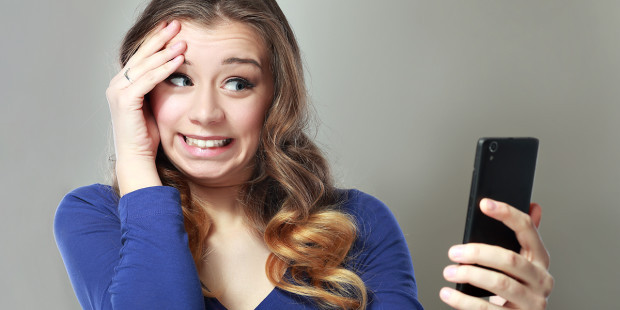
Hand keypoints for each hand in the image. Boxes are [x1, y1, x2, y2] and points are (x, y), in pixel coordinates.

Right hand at [106, 20, 186, 194]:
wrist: (137, 157)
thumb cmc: (148, 135)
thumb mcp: (154, 104)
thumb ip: (158, 86)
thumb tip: (175, 69)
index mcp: (123, 83)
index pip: (141, 55)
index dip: (156, 41)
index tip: (173, 28)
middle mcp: (117, 84)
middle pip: (142, 54)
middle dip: (160, 38)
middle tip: (177, 24)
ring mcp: (118, 91)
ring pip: (145, 65)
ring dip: (166, 51)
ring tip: (183, 40)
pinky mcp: (126, 100)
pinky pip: (148, 79)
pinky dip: (164, 69)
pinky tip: (179, 61)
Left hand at [440, 199, 553, 308]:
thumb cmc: (517, 287)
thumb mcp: (523, 262)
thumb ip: (524, 237)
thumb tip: (533, 206)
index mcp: (541, 260)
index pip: (528, 230)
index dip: (507, 214)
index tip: (484, 204)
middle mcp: (542, 281)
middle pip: (510, 259)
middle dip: (478, 253)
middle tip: (453, 252)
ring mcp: (532, 303)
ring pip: (500, 284)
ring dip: (469, 276)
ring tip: (448, 272)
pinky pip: (487, 309)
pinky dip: (463, 301)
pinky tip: (448, 294)